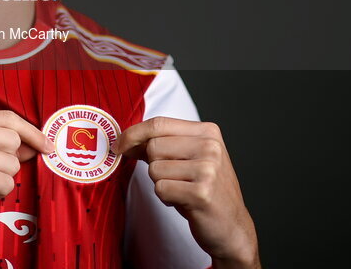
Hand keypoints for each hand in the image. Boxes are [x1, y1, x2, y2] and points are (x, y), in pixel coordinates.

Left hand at [113, 116, 259, 267]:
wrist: (231, 227)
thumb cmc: (204, 191)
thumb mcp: (188, 159)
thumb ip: (162, 145)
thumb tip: (126, 140)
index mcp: (207, 132)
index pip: (159, 123)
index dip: (133, 133)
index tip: (119, 145)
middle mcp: (210, 147)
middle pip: (153, 147)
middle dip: (154, 166)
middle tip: (174, 179)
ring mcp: (208, 169)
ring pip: (154, 169)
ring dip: (161, 184)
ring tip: (182, 190)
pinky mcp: (201, 192)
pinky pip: (161, 189)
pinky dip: (165, 198)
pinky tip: (184, 202)